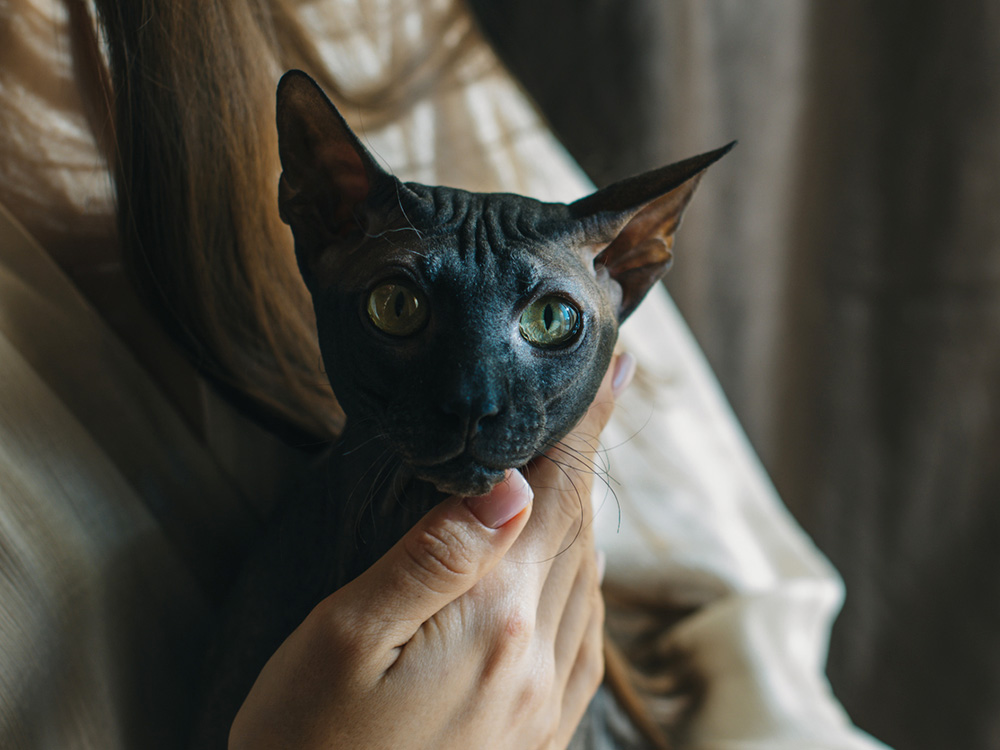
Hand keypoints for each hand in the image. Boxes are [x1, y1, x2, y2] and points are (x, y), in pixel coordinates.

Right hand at [229, 352, 635, 749]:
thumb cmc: (306, 744)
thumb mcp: (344, 638)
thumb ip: (433, 557)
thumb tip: (512, 484)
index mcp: (494, 617)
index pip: (556, 493)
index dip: (586, 424)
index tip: (615, 367)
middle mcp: (538, 657)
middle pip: (578, 530)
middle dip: (586, 459)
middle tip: (595, 398)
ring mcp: (546, 702)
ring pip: (587, 580)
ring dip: (584, 516)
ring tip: (572, 470)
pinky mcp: (540, 735)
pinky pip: (585, 638)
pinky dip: (584, 582)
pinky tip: (566, 569)